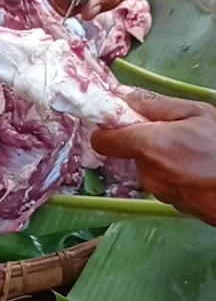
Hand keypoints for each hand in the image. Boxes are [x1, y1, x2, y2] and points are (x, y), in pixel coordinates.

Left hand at [91, 89, 215, 225]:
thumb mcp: (196, 113)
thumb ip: (155, 104)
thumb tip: (121, 94)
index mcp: (147, 146)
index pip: (102, 141)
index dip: (107, 128)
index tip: (121, 118)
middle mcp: (146, 173)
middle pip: (130, 152)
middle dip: (146, 141)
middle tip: (175, 131)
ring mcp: (159, 193)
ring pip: (149, 168)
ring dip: (163, 158)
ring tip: (193, 150)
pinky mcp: (173, 206)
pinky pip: (164, 182)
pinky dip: (174, 174)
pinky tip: (197, 168)